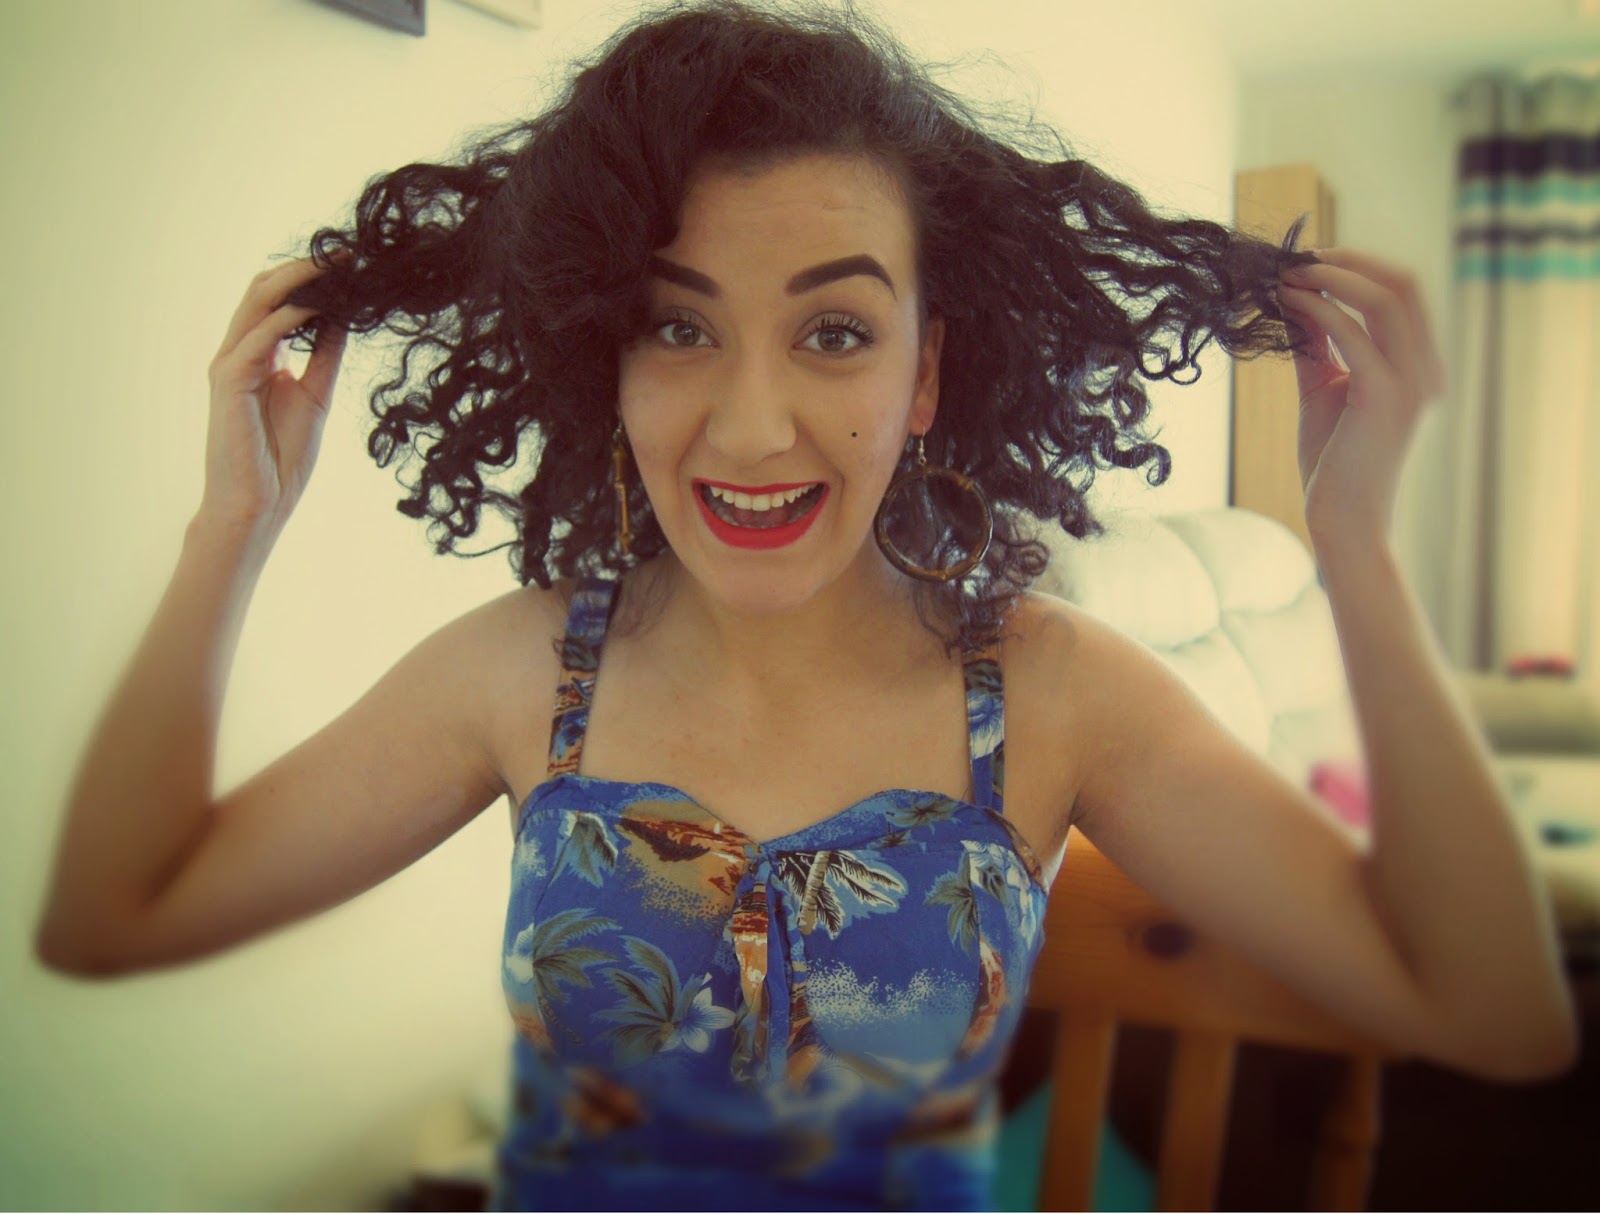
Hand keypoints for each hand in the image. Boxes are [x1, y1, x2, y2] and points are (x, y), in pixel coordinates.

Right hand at [200, 256, 346, 544]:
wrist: (259, 505)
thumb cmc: (281, 459)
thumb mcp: (315, 396)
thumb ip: (323, 356)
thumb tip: (343, 318)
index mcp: (258, 356)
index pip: (278, 301)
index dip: (310, 281)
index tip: (350, 265)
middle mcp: (239, 353)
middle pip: (264, 292)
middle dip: (304, 271)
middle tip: (344, 256)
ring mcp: (229, 366)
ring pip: (257, 304)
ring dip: (296, 283)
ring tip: (334, 270)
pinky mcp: (228, 383)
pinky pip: (256, 339)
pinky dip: (286, 319)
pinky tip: (316, 308)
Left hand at [1277, 248, 1445, 547]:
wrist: (1342, 521)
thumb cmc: (1333, 462)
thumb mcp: (1322, 389)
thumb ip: (1315, 345)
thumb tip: (1295, 299)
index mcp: (1416, 364)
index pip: (1399, 291)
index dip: (1355, 266)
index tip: (1306, 261)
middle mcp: (1424, 368)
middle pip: (1401, 282)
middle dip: (1347, 261)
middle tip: (1297, 259)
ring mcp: (1411, 381)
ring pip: (1385, 298)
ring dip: (1332, 278)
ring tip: (1288, 276)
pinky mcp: (1384, 398)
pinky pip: (1354, 335)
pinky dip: (1321, 310)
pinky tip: (1288, 305)